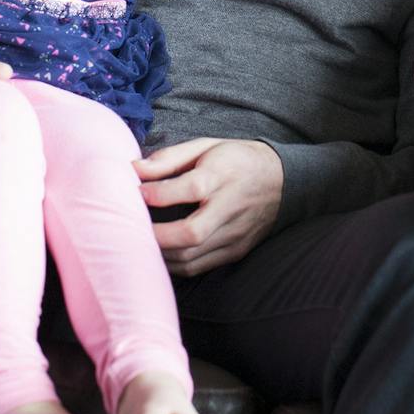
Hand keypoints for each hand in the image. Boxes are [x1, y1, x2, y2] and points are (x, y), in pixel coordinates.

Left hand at [135, 138, 283, 275]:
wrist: (282, 180)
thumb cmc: (236, 160)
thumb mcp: (206, 146)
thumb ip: (169, 158)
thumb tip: (133, 170)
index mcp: (223, 175)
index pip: (191, 189)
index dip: (158, 194)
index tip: (136, 194)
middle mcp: (231, 207)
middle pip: (191, 233)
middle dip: (155, 236)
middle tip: (130, 229)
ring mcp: (235, 233)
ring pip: (191, 257)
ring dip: (160, 254)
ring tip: (140, 243)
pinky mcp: (236, 251)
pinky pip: (199, 267)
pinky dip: (174, 264)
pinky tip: (160, 253)